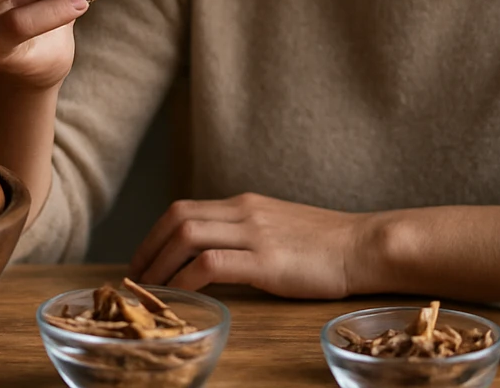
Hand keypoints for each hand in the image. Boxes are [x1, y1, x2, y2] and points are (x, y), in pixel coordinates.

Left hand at [129, 193, 377, 298]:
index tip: (143, 261)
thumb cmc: (328, 245)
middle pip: (177, 218)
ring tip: (150, 290)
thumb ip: (248, 233)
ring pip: (187, 236)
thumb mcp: (279, 227)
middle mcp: (244, 212)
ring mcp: (255, 234)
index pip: (184, 209)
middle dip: (148, 248)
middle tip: (136, 277)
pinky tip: (182, 296)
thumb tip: (218, 253)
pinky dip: (187, 279)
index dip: (155, 235)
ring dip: (160, 264)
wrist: (363, 246)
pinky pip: (211, 264)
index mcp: (245, 204)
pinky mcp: (266, 260)